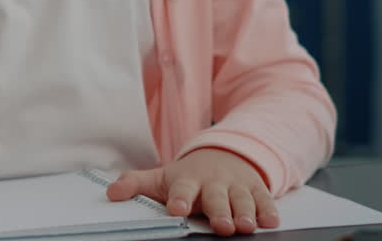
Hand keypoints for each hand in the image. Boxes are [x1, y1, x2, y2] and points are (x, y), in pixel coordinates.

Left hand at [106, 148, 278, 236]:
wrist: (224, 154)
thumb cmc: (189, 175)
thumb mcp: (162, 177)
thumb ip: (136, 184)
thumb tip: (111, 193)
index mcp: (188, 180)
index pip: (181, 189)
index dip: (179, 199)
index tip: (176, 209)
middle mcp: (213, 183)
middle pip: (216, 198)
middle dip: (219, 211)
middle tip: (220, 225)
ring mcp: (236, 186)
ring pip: (242, 200)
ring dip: (244, 213)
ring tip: (245, 226)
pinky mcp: (256, 189)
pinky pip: (264, 200)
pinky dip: (268, 210)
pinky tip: (270, 221)